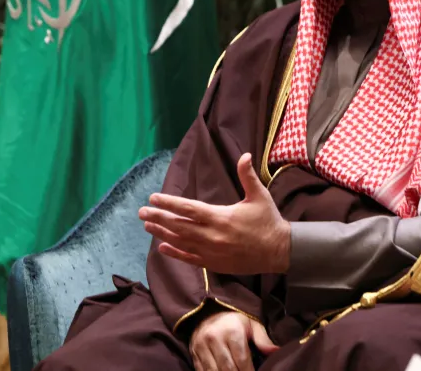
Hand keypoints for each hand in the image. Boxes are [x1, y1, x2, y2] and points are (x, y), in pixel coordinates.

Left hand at [138, 153, 290, 274]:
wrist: (279, 251)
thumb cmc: (268, 221)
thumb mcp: (259, 196)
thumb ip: (247, 176)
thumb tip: (245, 155)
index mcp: (221, 217)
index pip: (189, 209)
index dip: (170, 203)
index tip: (153, 198)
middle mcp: (212, 236)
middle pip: (179, 226)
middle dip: (159, 218)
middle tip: (141, 212)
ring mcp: (212, 252)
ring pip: (181, 242)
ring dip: (162, 233)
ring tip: (147, 225)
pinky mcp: (214, 264)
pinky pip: (189, 258)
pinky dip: (175, 253)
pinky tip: (162, 247)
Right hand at [190, 311, 277, 370]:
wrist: (208, 310)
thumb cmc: (234, 319)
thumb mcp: (252, 324)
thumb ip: (263, 339)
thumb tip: (277, 352)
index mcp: (232, 331)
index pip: (242, 361)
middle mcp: (215, 339)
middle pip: (228, 369)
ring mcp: (201, 346)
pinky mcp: (194, 352)